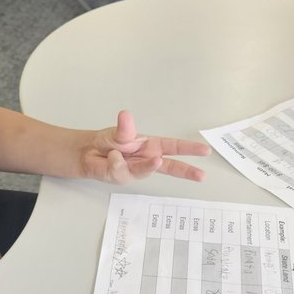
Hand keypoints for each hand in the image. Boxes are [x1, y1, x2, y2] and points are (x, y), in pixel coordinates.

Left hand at [80, 110, 209, 183]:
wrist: (88, 154)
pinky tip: (111, 156)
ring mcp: (137, 171)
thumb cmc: (108, 141)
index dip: (190, 149)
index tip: (205, 151)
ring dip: (143, 164)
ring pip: (146, 170)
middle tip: (201, 175)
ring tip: (136, 156)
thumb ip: (125, 128)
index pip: (174, 147)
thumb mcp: (119, 132)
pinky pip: (123, 171)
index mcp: (152, 146)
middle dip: (186, 171)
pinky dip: (115, 161)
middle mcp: (147, 160)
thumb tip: (126, 116)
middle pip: (171, 167)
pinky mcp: (124, 178)